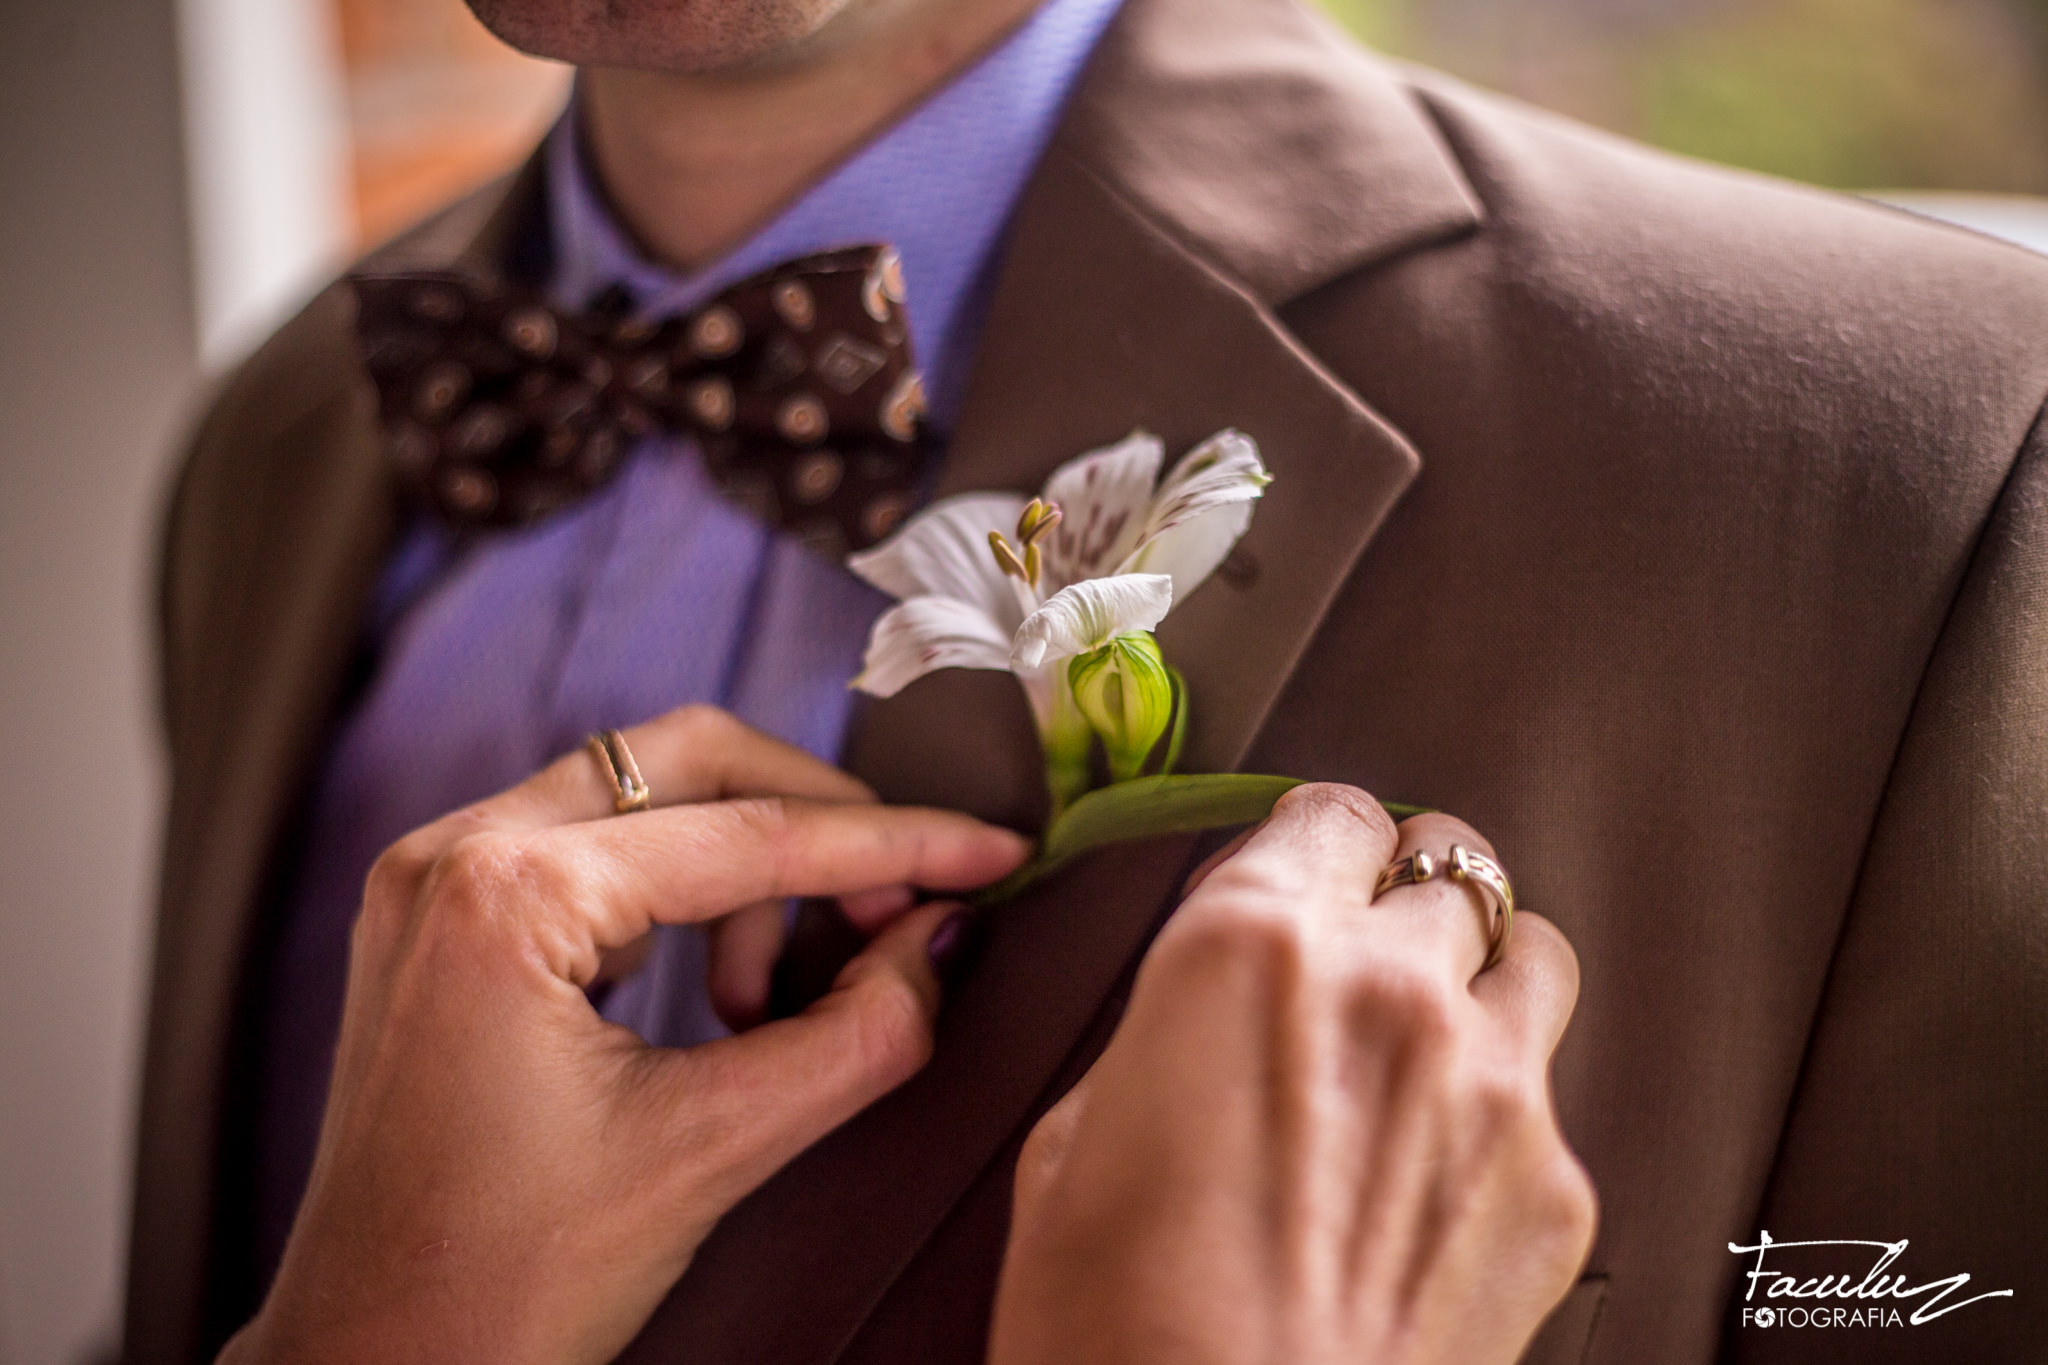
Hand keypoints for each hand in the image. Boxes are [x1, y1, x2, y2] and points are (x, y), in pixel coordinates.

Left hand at [220, 705, 1029, 1364]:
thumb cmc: (501, 1283)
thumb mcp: (714, 1152)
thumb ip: (859, 1036)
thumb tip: (937, 941)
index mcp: (505, 895)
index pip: (750, 835)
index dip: (894, 844)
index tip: (988, 852)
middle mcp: (451, 853)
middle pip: (690, 760)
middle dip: (814, 824)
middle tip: (896, 910)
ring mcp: (431, 880)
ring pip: (643, 796)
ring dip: (744, 872)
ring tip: (773, 1005)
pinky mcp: (439, 918)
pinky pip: (593, 849)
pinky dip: (679, 897)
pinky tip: (716, 994)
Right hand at [991, 784, 1594, 1364]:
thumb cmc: (1115, 1336)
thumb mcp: (1074, 1140)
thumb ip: (1166, 1033)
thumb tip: (1206, 1022)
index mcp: (1246, 947)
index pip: (1330, 811)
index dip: (1314, 843)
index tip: (1308, 868)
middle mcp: (1386, 989)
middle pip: (1445, 861)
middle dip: (1400, 899)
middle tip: (1361, 957)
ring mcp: (1491, 1086)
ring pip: (1531, 951)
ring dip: (1480, 972)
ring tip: (1428, 1035)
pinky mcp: (1557, 1186)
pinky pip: (1548, 1095)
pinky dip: (1501, 1110)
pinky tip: (1436, 1176)